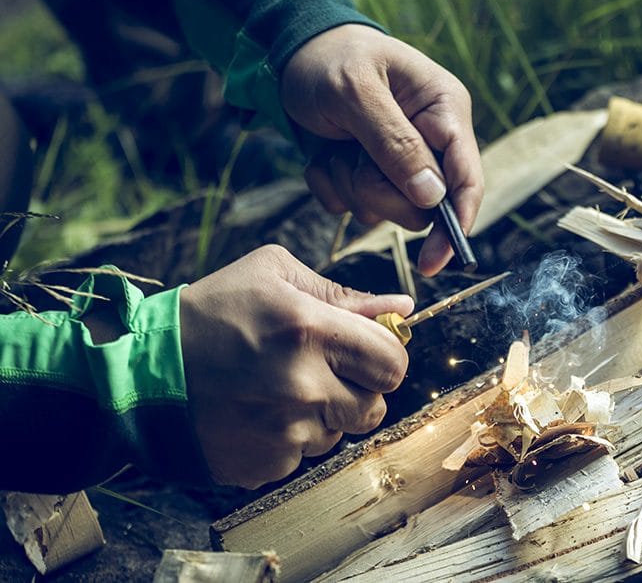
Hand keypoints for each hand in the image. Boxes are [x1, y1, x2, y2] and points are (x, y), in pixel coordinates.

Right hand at [179, 245, 413, 488]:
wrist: (141, 372)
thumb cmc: (210, 312)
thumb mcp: (272, 274)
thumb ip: (343, 294)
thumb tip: (401, 306)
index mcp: (310, 330)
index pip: (393, 361)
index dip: (385, 355)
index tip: (366, 350)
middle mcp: (303, 386)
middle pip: (375, 405)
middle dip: (359, 387)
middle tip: (325, 370)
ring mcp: (284, 432)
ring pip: (340, 432)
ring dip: (323, 414)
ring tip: (279, 388)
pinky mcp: (266, 464)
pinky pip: (303, 456)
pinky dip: (290, 438)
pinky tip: (258, 412)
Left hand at [280, 24, 483, 276]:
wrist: (287, 53)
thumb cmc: (328, 59)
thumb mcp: (357, 93)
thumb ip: (395, 144)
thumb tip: (432, 198)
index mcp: (445, 111)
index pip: (467, 178)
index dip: (457, 223)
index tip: (435, 261)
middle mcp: (431, 141)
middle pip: (423, 206)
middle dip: (380, 191)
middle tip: (353, 155)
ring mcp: (400, 160)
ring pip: (386, 211)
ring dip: (351, 186)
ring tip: (336, 146)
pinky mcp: (370, 173)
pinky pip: (353, 207)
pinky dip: (330, 186)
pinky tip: (324, 153)